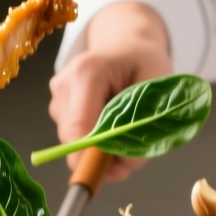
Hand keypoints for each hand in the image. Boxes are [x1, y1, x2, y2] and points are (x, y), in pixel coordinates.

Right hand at [48, 1, 173, 181]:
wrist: (127, 46)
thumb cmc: (144, 64)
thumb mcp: (157, 94)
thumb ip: (142, 132)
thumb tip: (120, 169)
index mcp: (88, 72)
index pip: (79, 128)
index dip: (93, 156)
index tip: (116, 169)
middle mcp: (64, 83)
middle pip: (73, 141)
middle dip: (101, 154)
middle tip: (131, 148)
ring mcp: (57, 96)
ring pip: (73, 143)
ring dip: (99, 147)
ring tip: (123, 126)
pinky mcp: (57, 107)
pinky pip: (74, 138)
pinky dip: (94, 140)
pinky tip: (109, 122)